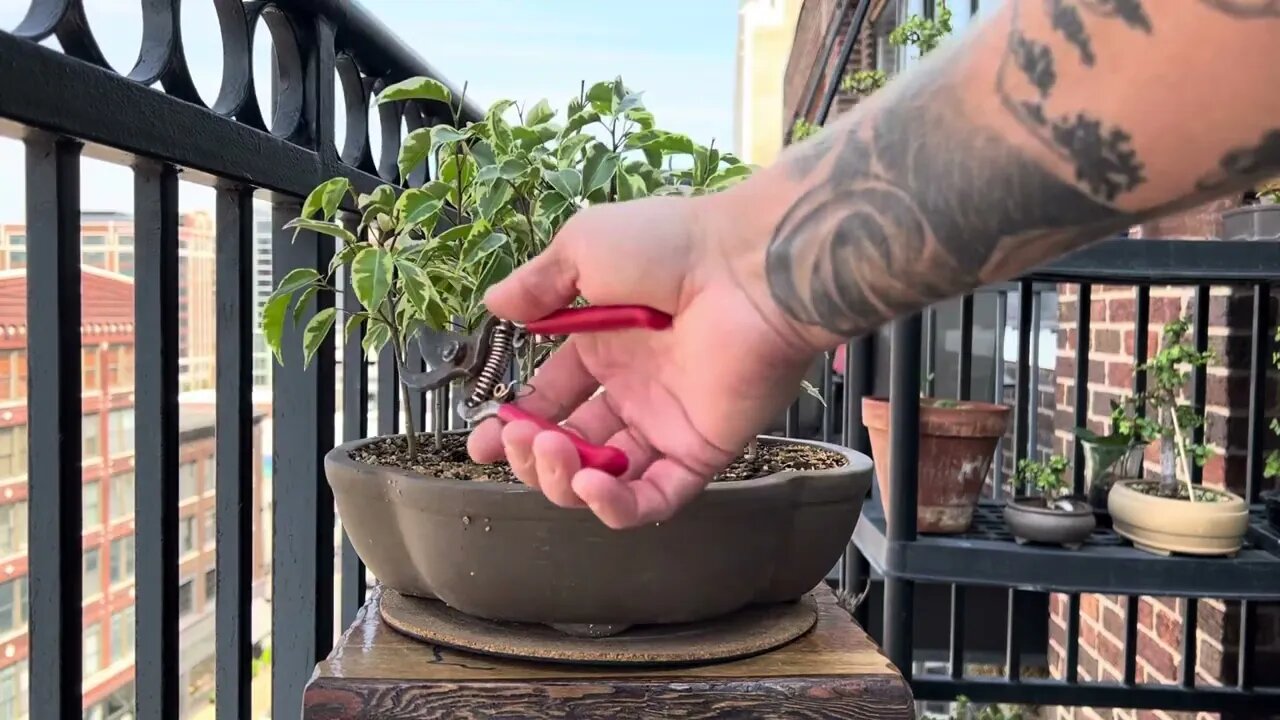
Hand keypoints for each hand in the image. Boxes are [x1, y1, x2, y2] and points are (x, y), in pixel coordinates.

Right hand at [466, 191, 824, 528]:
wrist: (747, 265)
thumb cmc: (671, 246)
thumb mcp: (584, 247)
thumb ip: (538, 284)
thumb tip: (495, 304)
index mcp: (607, 347)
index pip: (552, 400)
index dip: (514, 424)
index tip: (481, 439)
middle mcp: (636, 390)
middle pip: (572, 448)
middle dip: (532, 454)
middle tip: (520, 439)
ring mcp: (667, 424)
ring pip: (604, 480)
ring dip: (563, 479)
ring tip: (551, 451)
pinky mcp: (701, 452)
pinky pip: (654, 499)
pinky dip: (615, 507)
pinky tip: (587, 487)